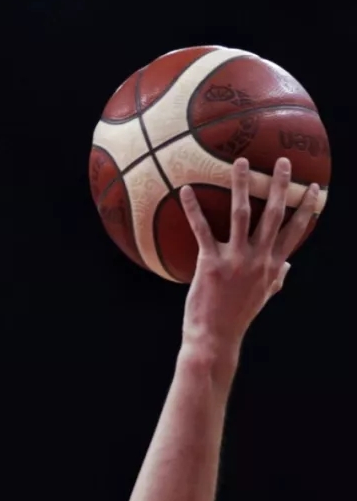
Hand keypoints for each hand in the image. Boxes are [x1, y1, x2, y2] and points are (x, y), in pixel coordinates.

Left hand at [181, 156, 319, 352]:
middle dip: (281, 187)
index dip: (306, 208)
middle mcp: (258, 260)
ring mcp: (235, 260)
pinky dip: (193, 209)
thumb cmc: (236, 318)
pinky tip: (186, 190)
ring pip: (242, 214)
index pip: (296, 232)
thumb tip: (287, 268)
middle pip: (275, 216)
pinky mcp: (210, 264)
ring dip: (243, 186)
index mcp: (272, 267)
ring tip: (242, 162)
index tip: (314, 188)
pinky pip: (202, 229)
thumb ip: (276, 280)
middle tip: (283, 162)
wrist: (215, 339)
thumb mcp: (262, 298)